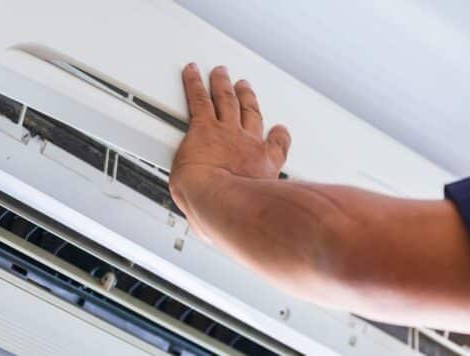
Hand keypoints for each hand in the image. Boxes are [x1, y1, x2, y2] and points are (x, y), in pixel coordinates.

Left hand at [169, 63, 291, 220]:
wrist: (219, 202)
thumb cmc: (233, 217)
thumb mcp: (248, 221)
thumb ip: (239, 222)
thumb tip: (226, 237)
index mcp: (264, 167)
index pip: (275, 147)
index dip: (277, 135)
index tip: (278, 130)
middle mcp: (248, 145)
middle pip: (250, 114)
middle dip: (248, 99)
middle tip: (246, 88)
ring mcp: (226, 133)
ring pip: (226, 101)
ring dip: (224, 86)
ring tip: (221, 74)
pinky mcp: (203, 128)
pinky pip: (198, 99)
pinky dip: (195, 83)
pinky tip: (191, 72)